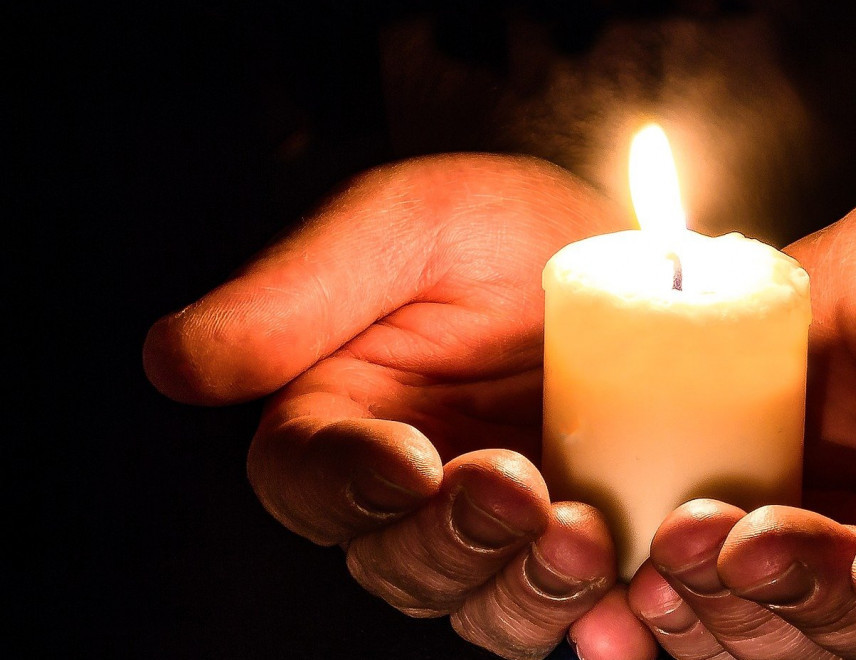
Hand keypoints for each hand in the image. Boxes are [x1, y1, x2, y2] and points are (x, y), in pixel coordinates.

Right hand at [143, 155, 656, 659]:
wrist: (635, 251)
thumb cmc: (503, 227)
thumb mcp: (408, 223)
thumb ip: (300, 290)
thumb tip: (175, 363)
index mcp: (341, 418)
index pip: (306, 480)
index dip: (348, 485)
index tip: (408, 462)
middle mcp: (408, 494)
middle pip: (395, 562)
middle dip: (451, 540)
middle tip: (514, 487)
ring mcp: (498, 531)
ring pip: (480, 606)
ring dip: (524, 588)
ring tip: (584, 534)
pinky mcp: (579, 546)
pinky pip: (573, 610)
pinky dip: (596, 610)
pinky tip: (629, 581)